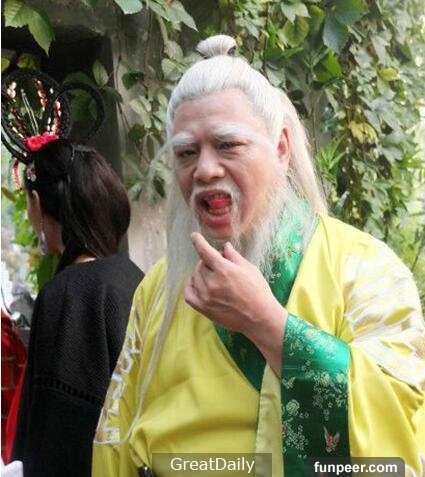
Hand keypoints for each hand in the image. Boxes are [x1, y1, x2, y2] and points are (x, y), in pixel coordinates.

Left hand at [185, 232, 286, 374]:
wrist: (260, 317)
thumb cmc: (258, 291)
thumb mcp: (249, 269)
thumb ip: (234, 256)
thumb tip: (224, 247)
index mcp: (224, 270)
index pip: (205, 251)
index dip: (198, 241)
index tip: (194, 236)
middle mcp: (212, 283)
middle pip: (201, 265)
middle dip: (208, 261)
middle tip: (220, 265)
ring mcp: (207, 297)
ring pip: (195, 277)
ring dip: (201, 273)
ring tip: (213, 275)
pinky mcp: (204, 309)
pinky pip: (189, 294)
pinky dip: (190, 286)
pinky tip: (196, 283)